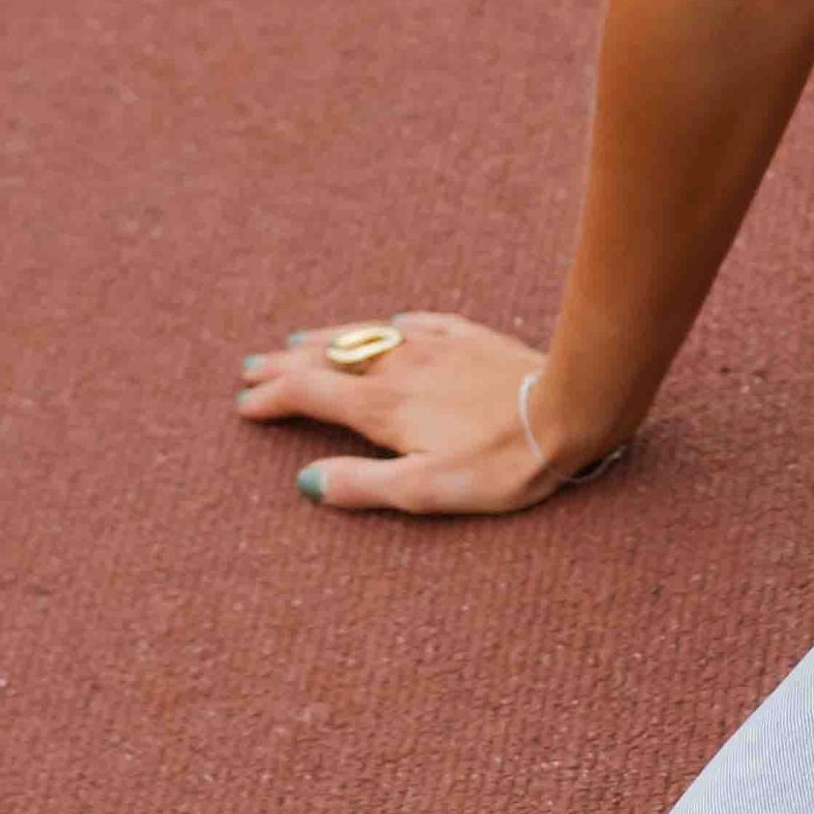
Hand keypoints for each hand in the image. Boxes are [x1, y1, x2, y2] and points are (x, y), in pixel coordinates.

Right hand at [234, 312, 616, 517]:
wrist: (569, 408)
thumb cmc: (501, 462)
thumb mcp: (427, 491)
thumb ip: (363, 485)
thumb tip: (307, 483)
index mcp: (381, 405)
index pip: (309, 393)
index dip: (272, 399)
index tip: (245, 405)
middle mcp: (399, 366)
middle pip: (327, 358)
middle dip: (285, 365)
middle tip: (252, 368)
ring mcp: (435, 346)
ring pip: (366, 335)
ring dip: (327, 339)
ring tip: (299, 340)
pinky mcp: (470, 337)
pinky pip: (418, 322)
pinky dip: (389, 324)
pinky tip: (391, 322)